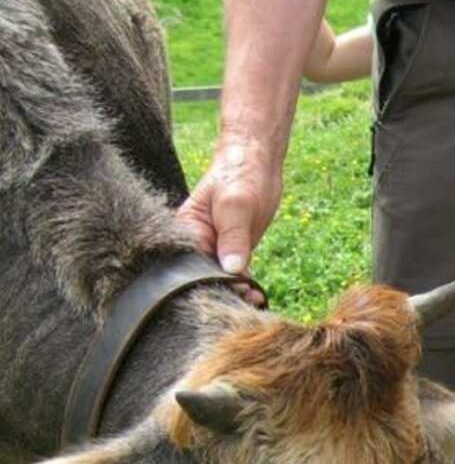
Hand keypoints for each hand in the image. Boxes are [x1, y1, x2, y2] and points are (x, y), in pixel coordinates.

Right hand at [176, 135, 280, 298]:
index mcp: (186, 230)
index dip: (207, 284)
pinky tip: (258, 297)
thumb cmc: (240, 175)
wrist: (257, 163)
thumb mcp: (236, 205)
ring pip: (222, 280)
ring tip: (254, 300)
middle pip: (203, 278)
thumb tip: (231, 270)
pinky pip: (236, 275)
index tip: (227, 294)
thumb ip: (233, 238)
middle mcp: (197, 242)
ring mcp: (215, 248)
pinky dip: (246, 287)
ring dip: (237, 293)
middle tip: (246, 299)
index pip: (188, 267)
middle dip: (222, 292)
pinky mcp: (233, 251)